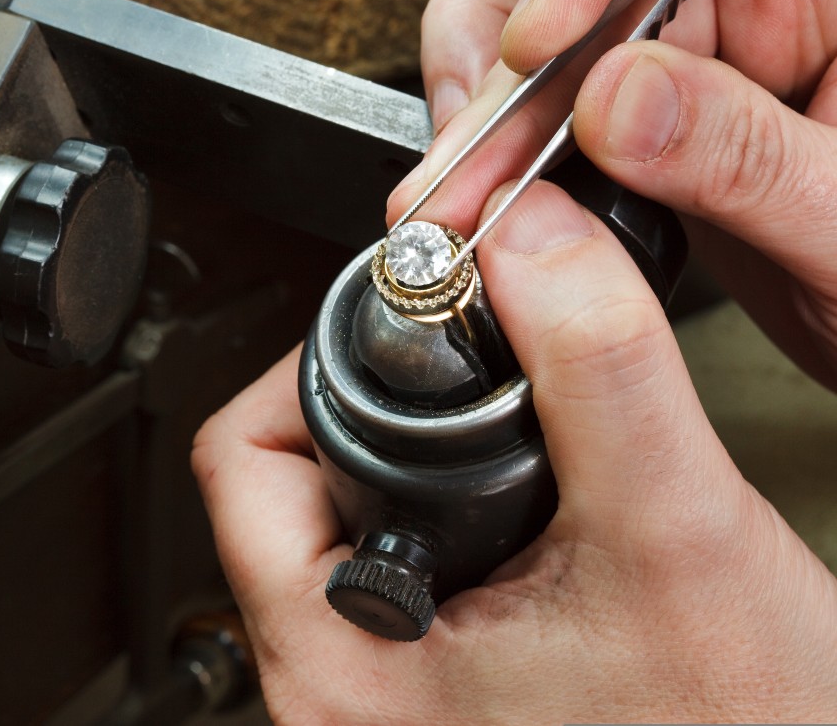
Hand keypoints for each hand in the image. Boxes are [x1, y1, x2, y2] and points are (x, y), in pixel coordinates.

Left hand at [194, 182, 836, 722]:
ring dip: (408, 471)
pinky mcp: (420, 712)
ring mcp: (371, 709)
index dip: (315, 364)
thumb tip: (532, 240)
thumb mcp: (677, 531)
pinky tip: (512, 518)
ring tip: (492, 454)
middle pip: (284, 489)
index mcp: (339, 663)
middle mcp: (333, 696)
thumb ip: (596, 368)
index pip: (240, 458)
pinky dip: (438, 528)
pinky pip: (384, 583)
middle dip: (373, 414)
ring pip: (334, 533)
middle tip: (457, 388)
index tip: (398, 342)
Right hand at [403, 0, 836, 388]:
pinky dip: (492, 134)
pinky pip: (539, 91)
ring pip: (537, 5)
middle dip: (508, 43)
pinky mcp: (635, 107)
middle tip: (480, 142)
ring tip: (469, 166)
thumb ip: (745, 154)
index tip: (540, 35)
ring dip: (483, 88)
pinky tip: (486, 180)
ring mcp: (684, 40)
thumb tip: (614, 102)